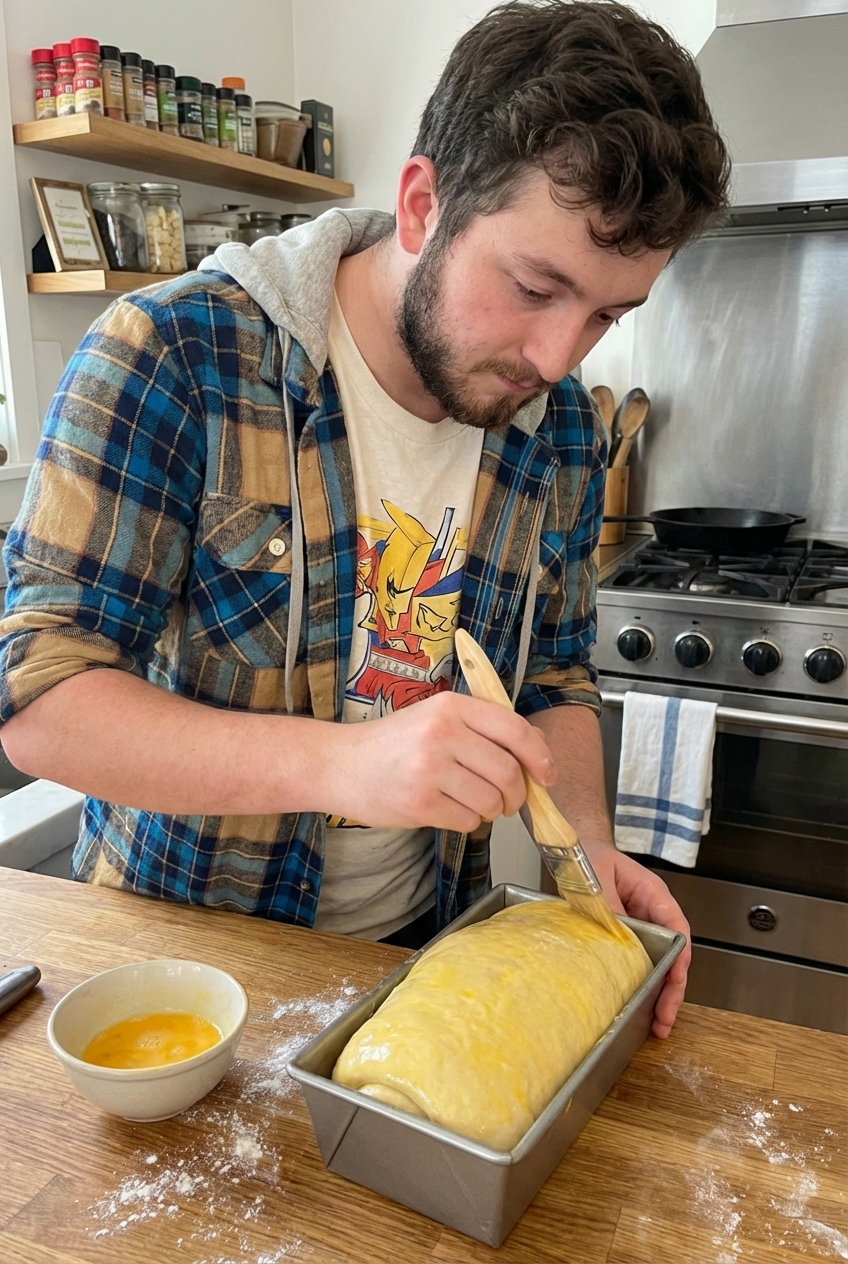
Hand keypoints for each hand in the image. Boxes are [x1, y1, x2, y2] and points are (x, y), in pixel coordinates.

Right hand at [319, 692, 554, 832]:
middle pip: (509, 772)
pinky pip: (467, 820)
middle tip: (508, 801)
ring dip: (491, 811)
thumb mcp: (437, 718)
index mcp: (452, 706)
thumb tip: (538, 748)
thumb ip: (484, 729)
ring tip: (472, 804)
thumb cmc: (392, 744)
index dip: (540, 756)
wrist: (339, 764)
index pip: (515, 730)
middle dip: (517, 795)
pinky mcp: (418, 802)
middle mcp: (442, 733)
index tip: (547, 775)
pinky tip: (448, 810)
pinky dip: (467, 822)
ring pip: (491, 801)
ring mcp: (429, 769)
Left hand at [581, 841, 690, 1039]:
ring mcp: (643, 927)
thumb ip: (607, 904)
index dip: (679, 961)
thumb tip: (614, 933)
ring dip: (661, 993)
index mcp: (654, 894)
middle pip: (674, 955)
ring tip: (657, 1023)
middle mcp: (654, 913)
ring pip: (661, 963)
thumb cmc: (590, 857)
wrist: (575, 851)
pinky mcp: (628, 938)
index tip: (675, 983)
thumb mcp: (596, 877)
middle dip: (673, 989)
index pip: (677, 931)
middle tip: (664, 1018)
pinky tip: (641, 1006)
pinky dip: (644, 985)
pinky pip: (642, 963)